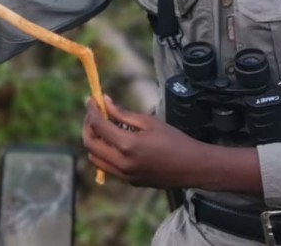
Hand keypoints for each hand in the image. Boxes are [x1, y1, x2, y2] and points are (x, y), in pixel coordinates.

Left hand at [82, 96, 210, 189]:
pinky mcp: (130, 181)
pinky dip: (104, 153)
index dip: (91, 111)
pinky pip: (108, 167)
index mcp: (128, 146)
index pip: (98, 126)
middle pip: (90, 144)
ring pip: (95, 159)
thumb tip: (103, 102)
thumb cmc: (174, 140)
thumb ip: (122, 113)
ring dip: (94, 141)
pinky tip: (114, 141)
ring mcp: (125, 175)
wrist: (193, 167)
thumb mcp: (149, 122)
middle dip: (87, 126)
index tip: (90, 100)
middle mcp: (122, 164)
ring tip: (102, 126)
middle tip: (93, 113)